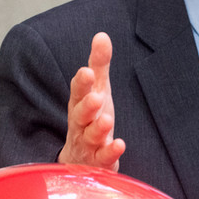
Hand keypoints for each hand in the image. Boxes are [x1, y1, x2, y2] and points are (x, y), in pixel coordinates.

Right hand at [58, 32, 125, 170]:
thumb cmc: (91, 119)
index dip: (82, 83)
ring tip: (107, 121)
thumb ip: (99, 65)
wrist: (81, 160)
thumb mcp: (98, 90)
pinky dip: (110, 152)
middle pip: (79, 114)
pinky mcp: (98, 162)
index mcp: (79, 104)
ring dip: (98, 129)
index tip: (87, 71)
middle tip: (96, 97)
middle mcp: (80, 124)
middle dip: (86, 105)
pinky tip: (120, 144)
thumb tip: (102, 35)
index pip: (78, 91)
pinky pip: (102, 158)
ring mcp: (88, 145)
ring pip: (89, 137)